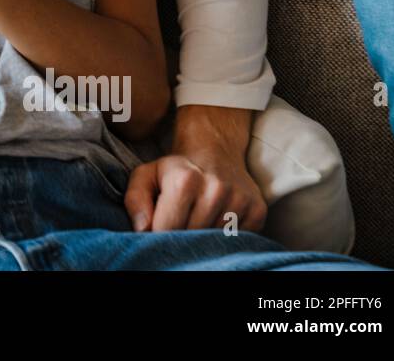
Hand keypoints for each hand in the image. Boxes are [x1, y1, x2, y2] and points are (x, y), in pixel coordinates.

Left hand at [123, 148, 267, 233]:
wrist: (214, 151)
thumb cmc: (175, 170)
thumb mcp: (146, 175)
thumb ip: (135, 200)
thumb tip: (143, 229)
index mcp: (185, 180)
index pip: (167, 229)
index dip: (159, 234)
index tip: (158, 229)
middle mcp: (216, 189)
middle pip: (192, 237)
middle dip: (181, 237)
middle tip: (179, 225)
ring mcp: (240, 200)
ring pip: (215, 242)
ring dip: (204, 238)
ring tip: (197, 221)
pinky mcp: (258, 210)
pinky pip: (238, 240)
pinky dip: (225, 238)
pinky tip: (216, 222)